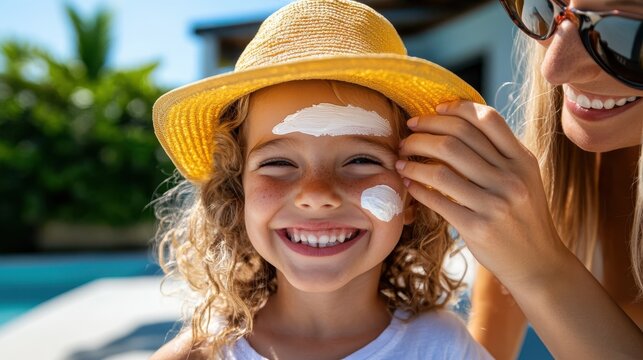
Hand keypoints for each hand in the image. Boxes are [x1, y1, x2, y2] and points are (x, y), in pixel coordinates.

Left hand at [396, 101, 567, 287]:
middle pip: (456, 140)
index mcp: (522, 160)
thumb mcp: (525, 178)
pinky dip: (417, 188)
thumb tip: (458, 125)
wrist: (540, 264)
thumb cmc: (524, 216)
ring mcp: (494, 204)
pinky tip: (408, 184)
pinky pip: (437, 200)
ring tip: (401, 160)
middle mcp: (510, 178)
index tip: (432, 110)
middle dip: (423, 133)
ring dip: (413, 161)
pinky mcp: (477, 227)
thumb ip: (500, 153)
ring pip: (441, 169)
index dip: (455, 108)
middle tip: (407, 136)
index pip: (486, 120)